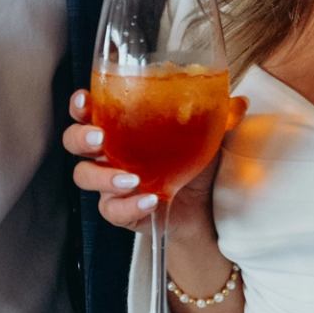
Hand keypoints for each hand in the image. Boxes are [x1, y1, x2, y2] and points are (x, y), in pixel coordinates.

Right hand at [62, 88, 246, 236]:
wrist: (202, 209)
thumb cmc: (192, 163)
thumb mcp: (206, 136)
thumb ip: (218, 117)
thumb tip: (239, 103)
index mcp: (120, 127)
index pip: (89, 110)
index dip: (80, 105)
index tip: (85, 101)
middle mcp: (108, 153)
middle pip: (74, 142)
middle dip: (80, 137)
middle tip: (99, 138)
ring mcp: (109, 184)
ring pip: (85, 177)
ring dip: (103, 176)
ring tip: (130, 178)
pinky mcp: (121, 211)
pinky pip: (112, 210)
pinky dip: (129, 205)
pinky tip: (148, 200)